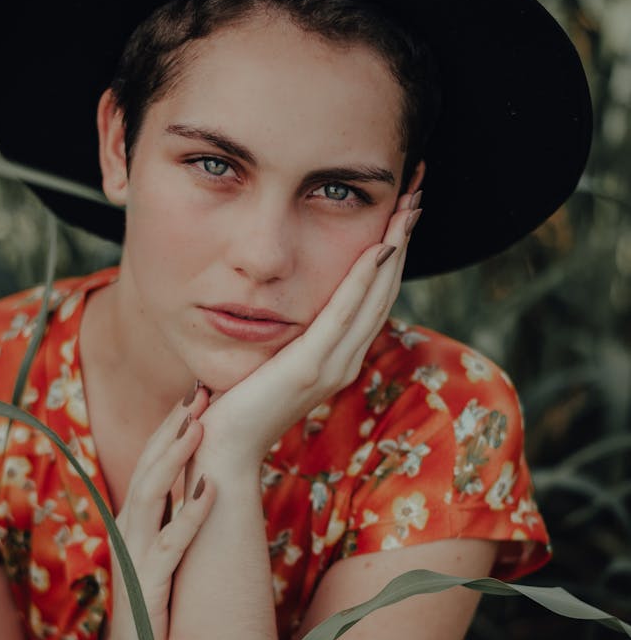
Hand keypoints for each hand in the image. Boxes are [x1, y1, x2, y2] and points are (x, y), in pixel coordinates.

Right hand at [106, 391, 214, 639]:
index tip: (195, 394)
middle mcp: (130, 529)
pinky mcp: (149, 581)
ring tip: (198, 424)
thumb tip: (204, 483)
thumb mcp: (164, 553)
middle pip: (149, 466)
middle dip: (173, 427)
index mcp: (134, 519)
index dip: (170, 427)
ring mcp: (136, 553)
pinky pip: (172, 541)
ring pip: (153, 493)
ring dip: (176, 456)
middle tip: (199, 392)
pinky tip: (211, 489)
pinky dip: (192, 513)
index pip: (151, 462)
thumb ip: (175, 520)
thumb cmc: (154, 605)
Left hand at [200, 189, 421, 467]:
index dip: (391, 250)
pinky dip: (364, 279)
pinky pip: (344, 314)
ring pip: (375, 297)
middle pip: (384, 289)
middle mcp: (344, 360)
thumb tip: (274, 299)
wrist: (222, 450)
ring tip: (409, 205)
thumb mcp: (266, 359)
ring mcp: (332, 366)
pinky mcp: (311, 368)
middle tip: (417, 189)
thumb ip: (282, 333)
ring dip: (394, 248)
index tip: (400, 208)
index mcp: (337, 357)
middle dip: (402, 238)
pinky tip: (378, 246)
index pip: (373, 296)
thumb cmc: (235, 405)